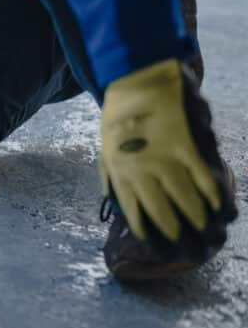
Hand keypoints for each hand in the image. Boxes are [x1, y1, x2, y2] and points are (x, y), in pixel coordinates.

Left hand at [99, 58, 221, 241]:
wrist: (137, 76)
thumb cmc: (121, 114)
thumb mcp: (105, 146)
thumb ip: (110, 174)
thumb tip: (111, 199)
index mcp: (120, 171)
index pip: (134, 211)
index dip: (149, 232)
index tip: (160, 248)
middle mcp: (142, 169)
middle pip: (163, 210)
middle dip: (176, 233)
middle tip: (189, 251)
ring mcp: (166, 157)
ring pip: (186, 198)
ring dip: (199, 220)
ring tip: (207, 234)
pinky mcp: (188, 143)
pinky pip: (205, 176)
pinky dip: (215, 195)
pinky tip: (221, 209)